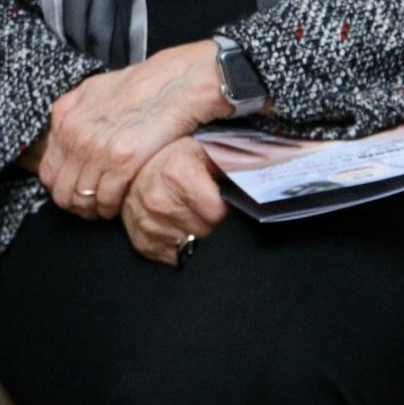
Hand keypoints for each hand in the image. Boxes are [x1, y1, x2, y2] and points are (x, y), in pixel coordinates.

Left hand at [38, 41, 225, 219]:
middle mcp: (78, 138)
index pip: (47, 173)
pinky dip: (111, 207)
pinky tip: (118, 202)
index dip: (60, 187)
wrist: (174, 84)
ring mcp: (99, 151)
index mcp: (67, 122)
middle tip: (90, 205)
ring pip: (82, 199)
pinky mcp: (123, 162)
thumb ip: (69, 110)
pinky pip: (106, 200)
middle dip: (75, 203)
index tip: (74, 189)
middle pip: (62, 192)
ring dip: (93, 209)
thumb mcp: (93, 88)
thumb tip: (59, 128)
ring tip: (105, 206)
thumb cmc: (139, 85)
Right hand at [119, 137, 227, 264]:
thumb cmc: (176, 156)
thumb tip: (266, 169)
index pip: (217, 213)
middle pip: (207, 232)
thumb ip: (232, 161)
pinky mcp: (142, 243)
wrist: (137, 166)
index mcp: (176, 172)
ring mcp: (147, 223)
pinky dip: (182, 245)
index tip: (223, 199)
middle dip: (213, 222)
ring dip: (198, 234)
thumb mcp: (205, 147)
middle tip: (207, 206)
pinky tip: (180, 225)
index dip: (226, 207)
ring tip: (193, 213)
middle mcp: (157, 200)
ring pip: (193, 247)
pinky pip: (176, 257)